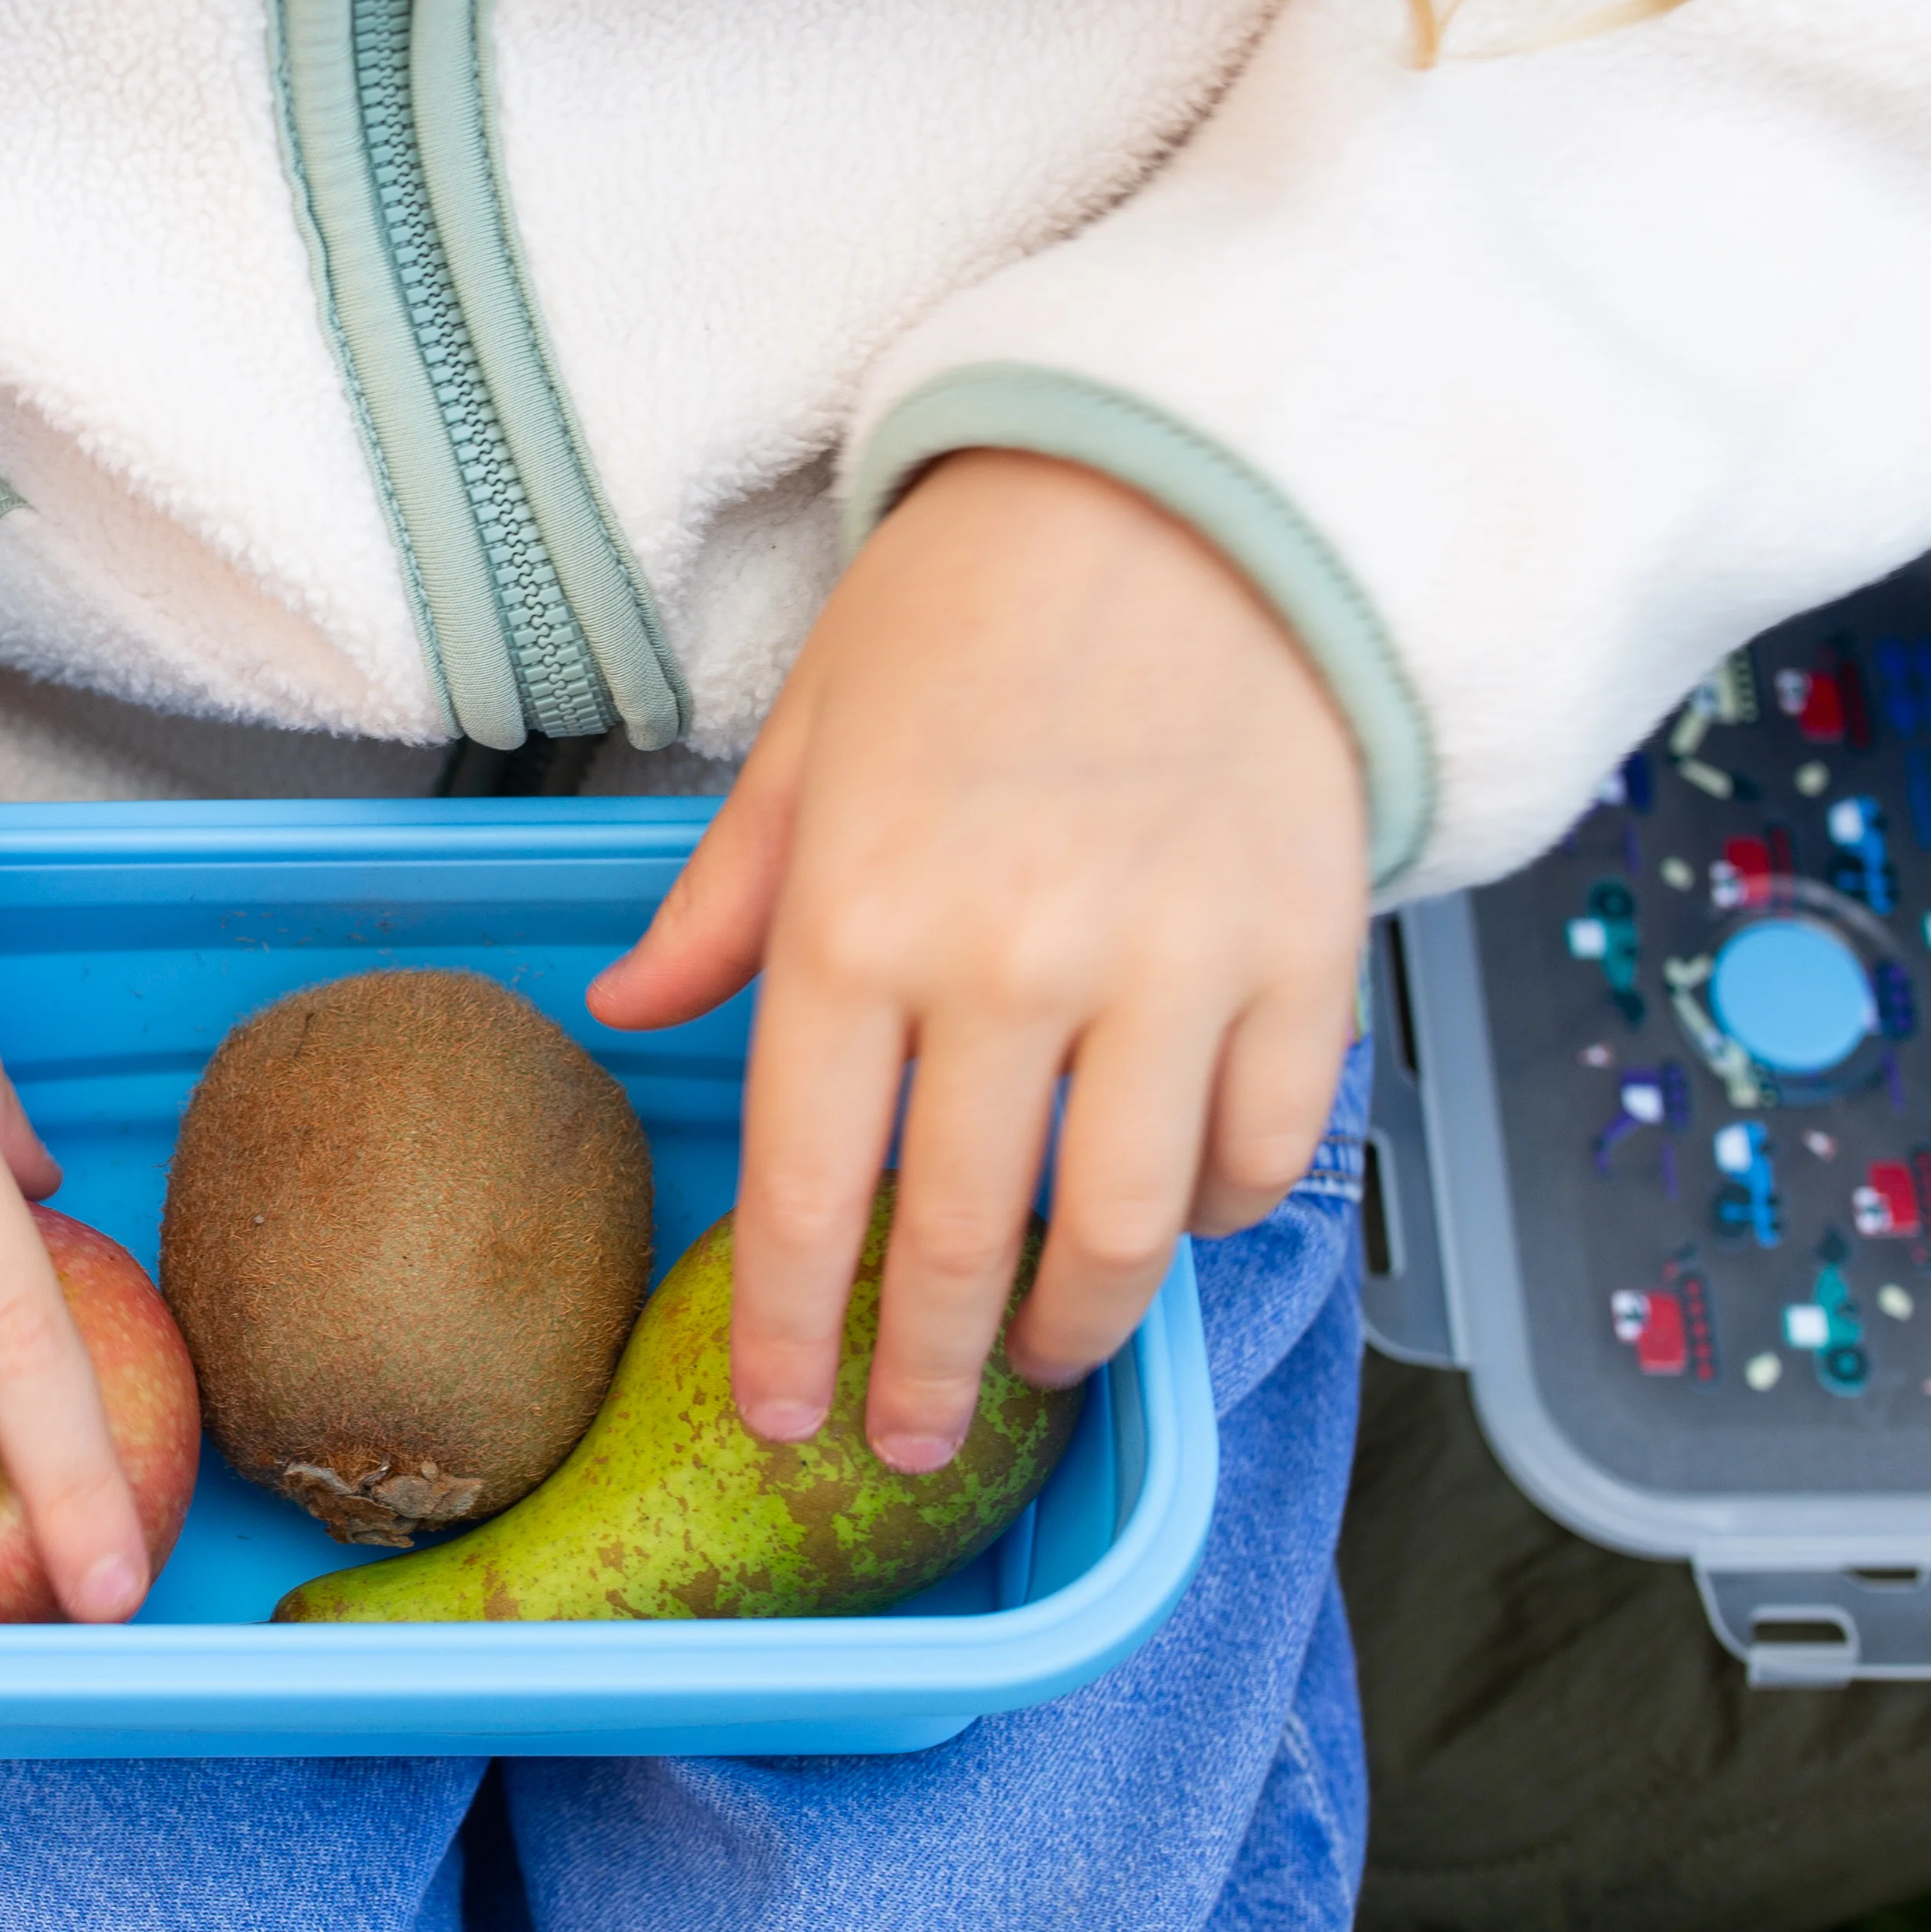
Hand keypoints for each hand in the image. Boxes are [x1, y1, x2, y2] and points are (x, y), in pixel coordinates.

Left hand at [590, 452, 1364, 1466]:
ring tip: (1046, 1358)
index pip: (812, 1192)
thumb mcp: (809, 743)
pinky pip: (1266, 1151)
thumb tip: (629, 1014)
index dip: (793, 1337)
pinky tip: (1177, 1221)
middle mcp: (1010, 965)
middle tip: (907, 1438)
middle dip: (926, 1374)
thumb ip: (725, 903)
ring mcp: (1172, 968)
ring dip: (1079, 1328)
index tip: (785, 1419)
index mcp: (861, 919)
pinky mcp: (1301, 955)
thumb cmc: (972, 610)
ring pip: (1126, 1232)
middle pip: (963, 1243)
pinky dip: (1221, 1214)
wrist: (1183, 494)